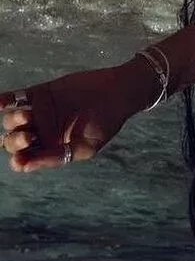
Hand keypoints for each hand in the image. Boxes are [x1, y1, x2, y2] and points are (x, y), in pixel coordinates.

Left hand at [1, 67, 132, 172]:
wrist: (117, 92)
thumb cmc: (105, 123)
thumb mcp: (85, 147)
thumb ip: (55, 157)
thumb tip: (23, 167)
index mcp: (51, 148)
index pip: (25, 158)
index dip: (19, 159)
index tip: (19, 158)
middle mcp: (41, 131)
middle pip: (13, 140)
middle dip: (14, 141)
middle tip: (27, 136)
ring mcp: (38, 112)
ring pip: (11, 120)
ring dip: (12, 120)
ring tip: (27, 115)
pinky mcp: (39, 93)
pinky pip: (14, 98)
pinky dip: (3, 100)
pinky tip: (0, 102)